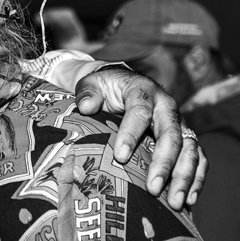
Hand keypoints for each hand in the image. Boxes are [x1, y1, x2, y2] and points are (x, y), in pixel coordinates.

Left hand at [74, 67, 207, 209]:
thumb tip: (86, 107)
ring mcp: (179, 123)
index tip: (121, 157)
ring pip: (190, 149)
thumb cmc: (106, 87)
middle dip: (164, 164)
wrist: (123, 83)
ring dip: (185, 177)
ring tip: (176, 203)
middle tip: (153, 189)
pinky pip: (198, 158)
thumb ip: (87, 93)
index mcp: (143, 91)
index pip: (140, 112)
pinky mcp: (186, 137)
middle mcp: (166, 106)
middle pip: (172, 135)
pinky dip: (196, 178)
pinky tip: (188, 199)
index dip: (131, 134)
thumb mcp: (92, 84)